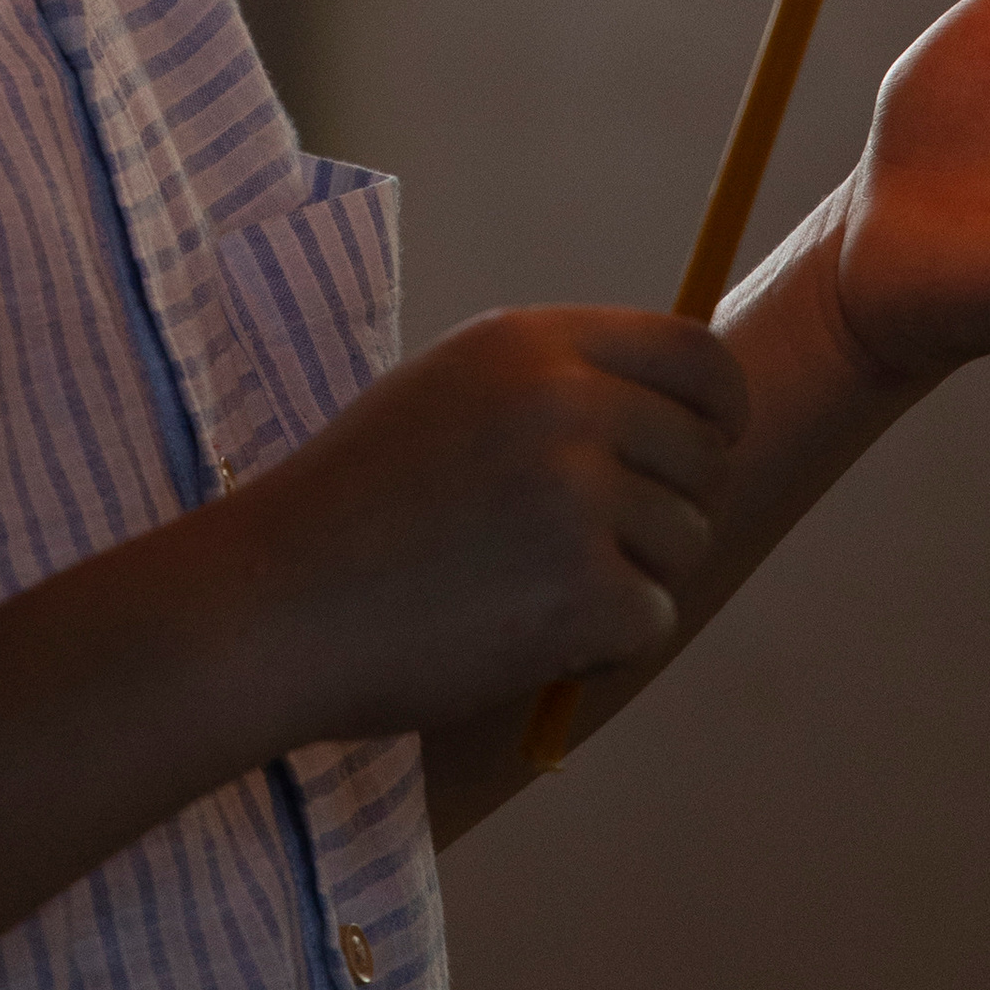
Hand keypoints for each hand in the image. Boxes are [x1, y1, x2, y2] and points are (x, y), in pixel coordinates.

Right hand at [238, 307, 749, 742]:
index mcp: (532, 344)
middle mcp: (566, 403)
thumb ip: (559, 385)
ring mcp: (577, 496)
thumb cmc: (354, 509)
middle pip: (705, 454)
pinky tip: (521, 637)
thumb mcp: (451, 396)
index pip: (695, 355)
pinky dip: (602, 645)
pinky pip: (652, 618)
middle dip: (672, 507)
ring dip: (631, 579)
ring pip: (685, 541)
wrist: (271, 607)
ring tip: (529, 591)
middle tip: (593, 549)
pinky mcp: (582, 592)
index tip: (707, 450)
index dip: (718, 410)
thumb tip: (684, 409)